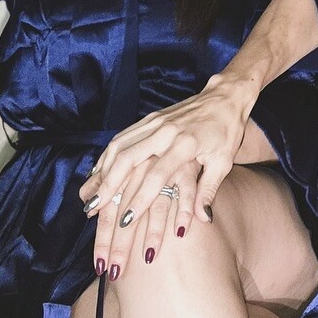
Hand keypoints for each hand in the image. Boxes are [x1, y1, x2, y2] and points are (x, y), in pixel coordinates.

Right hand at [80, 75, 253, 276]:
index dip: (140, 199)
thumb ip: (209, 189)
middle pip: (128, 159)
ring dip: (102, 170)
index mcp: (185, 144)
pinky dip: (107, 155)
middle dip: (108, 185)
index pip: (157, 176)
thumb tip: (203, 219)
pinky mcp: (150, 118)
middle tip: (93, 208)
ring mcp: (155, 122)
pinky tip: (98, 170)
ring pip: (119, 146)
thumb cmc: (227, 132)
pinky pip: (122, 137)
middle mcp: (165, 132)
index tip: (127, 220)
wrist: (225, 97)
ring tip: (89, 193)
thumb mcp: (224, 161)